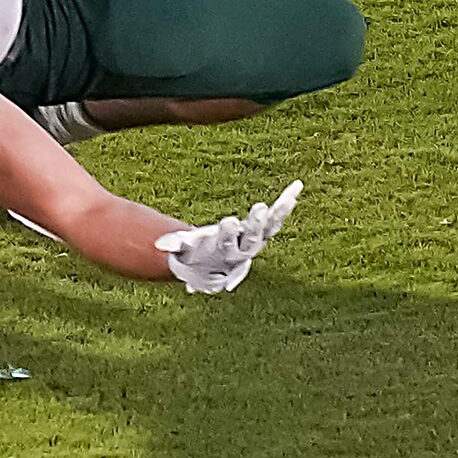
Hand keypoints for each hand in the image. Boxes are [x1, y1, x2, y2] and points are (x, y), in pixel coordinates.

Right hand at [155, 180, 301, 294]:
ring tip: (287, 199)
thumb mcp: (185, 250)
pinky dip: (287, 203)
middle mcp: (244, 249)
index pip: (227, 245)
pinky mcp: (265, 229)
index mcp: (223, 253)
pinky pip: (278, 217)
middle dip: (256, 225)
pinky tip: (296, 189)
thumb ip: (176, 246)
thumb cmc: (195, 255)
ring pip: (270, 228)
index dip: (228, 234)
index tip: (229, 222)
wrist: (214, 268)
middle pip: (253, 239)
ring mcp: (257, 240)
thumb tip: (160, 245)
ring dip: (278, 214)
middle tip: (260, 210)